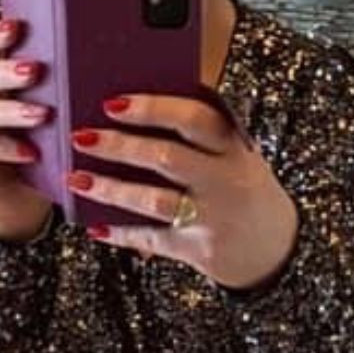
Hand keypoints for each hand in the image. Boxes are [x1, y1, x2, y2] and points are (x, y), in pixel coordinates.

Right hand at [0, 18, 52, 242]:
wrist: (16, 202)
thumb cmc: (32, 150)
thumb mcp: (38, 115)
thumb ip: (45, 89)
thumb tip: (84, 58)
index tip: (17, 27)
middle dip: (4, 71)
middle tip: (35, 71)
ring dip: (9, 111)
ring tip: (42, 114)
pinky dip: (3, 147)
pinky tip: (30, 152)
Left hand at [68, 94, 297, 290]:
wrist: (276, 247)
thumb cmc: (239, 185)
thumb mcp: (234, 152)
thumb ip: (198, 131)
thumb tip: (131, 103)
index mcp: (233, 145)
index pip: (195, 117)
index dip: (153, 108)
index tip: (113, 102)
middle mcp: (225, 179)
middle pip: (166, 157)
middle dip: (120, 146)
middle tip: (81, 136)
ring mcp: (212, 217)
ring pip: (154, 200)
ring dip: (111, 189)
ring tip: (77, 178)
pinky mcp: (199, 250)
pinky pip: (153, 239)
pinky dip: (122, 233)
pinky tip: (95, 226)